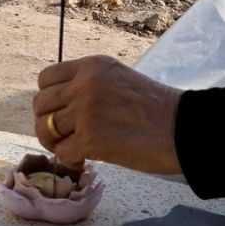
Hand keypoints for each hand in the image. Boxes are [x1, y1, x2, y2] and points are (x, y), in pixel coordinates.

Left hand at [32, 55, 182, 172]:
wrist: (184, 129)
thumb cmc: (156, 110)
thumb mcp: (119, 79)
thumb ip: (89, 85)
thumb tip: (59, 107)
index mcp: (92, 66)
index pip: (45, 78)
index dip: (49, 99)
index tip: (62, 112)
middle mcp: (85, 84)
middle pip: (40, 105)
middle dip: (48, 123)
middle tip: (66, 136)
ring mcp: (86, 111)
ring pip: (45, 129)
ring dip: (57, 143)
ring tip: (76, 148)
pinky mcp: (90, 139)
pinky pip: (61, 152)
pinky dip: (70, 159)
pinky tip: (86, 158)